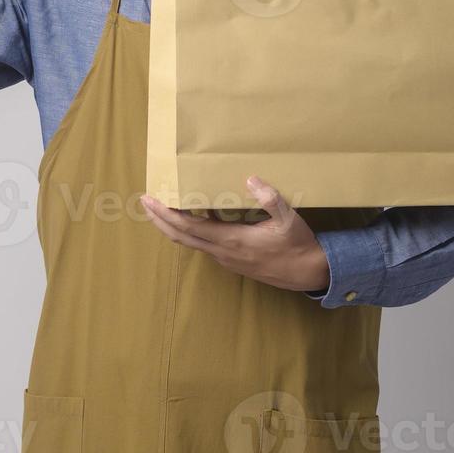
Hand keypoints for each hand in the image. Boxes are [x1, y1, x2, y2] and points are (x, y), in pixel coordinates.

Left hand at [139, 176, 330, 292]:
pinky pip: (203, 245)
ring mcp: (226, 259)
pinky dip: (190, 232)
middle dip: (160, 220)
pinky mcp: (232, 262)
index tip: (152, 200)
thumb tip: (251, 178)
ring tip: (161, 209)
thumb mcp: (289, 219)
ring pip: (190, 243)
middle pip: (181, 237)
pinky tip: (192, 220)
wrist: (308, 273)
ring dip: (173, 227)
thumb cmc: (297, 245)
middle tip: (145, 201)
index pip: (189, 227)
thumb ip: (271, 199)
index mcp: (231, 240)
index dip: (167, 214)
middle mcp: (223, 252)